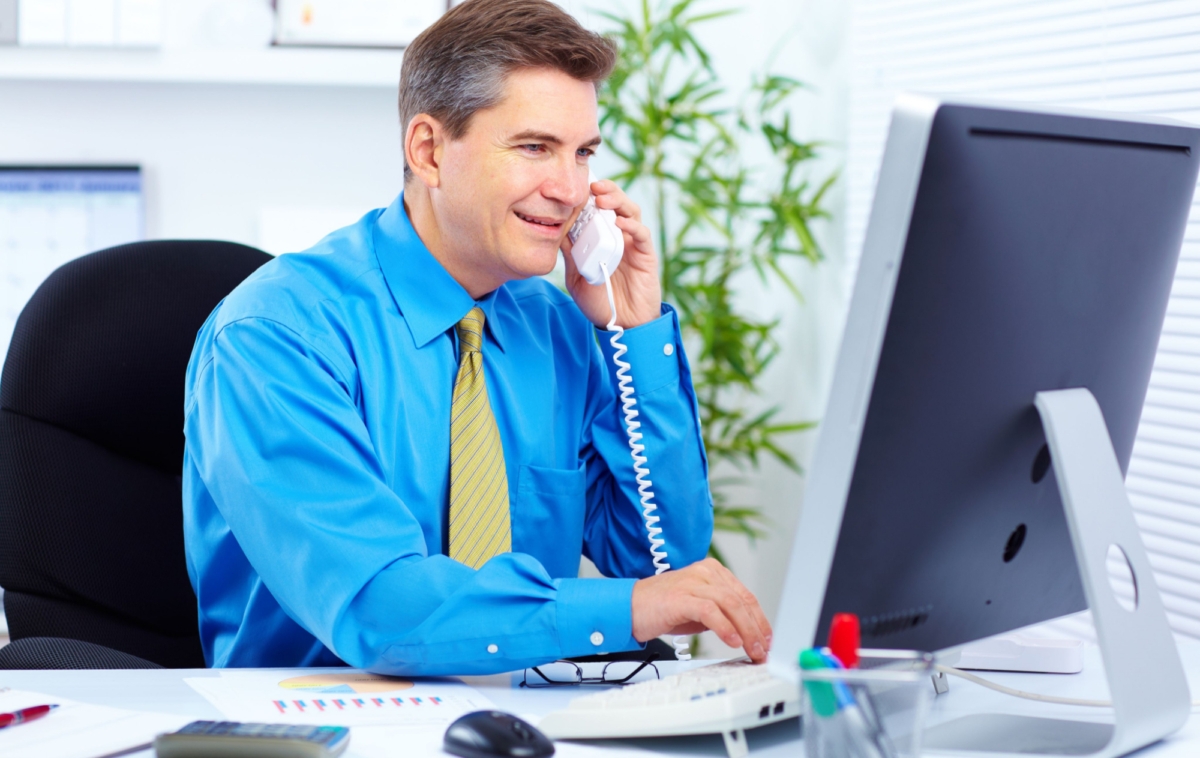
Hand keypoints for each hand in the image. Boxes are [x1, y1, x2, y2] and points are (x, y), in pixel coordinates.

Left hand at [561, 179, 661, 328]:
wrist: (621, 324)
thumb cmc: (599, 300)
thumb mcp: (576, 276)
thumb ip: (570, 254)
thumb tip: (555, 230)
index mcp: (601, 238)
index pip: (597, 209)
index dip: (589, 195)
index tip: (575, 186)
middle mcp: (619, 236)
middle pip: (616, 204)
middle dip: (606, 190)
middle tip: (592, 186)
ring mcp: (633, 244)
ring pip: (631, 212)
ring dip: (618, 201)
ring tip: (603, 197)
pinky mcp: (646, 255)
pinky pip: (642, 235)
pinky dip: (632, 226)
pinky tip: (620, 223)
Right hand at [631, 557, 772, 662]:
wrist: (629, 608)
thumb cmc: (663, 609)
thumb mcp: (699, 609)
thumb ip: (722, 613)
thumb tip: (748, 633)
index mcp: (713, 571)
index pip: (746, 596)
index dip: (760, 619)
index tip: (768, 640)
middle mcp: (705, 572)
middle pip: (742, 600)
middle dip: (757, 629)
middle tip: (763, 651)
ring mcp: (692, 582)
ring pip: (731, 605)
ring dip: (746, 631)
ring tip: (752, 650)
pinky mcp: (681, 597)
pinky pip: (710, 611)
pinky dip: (725, 627)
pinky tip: (732, 641)